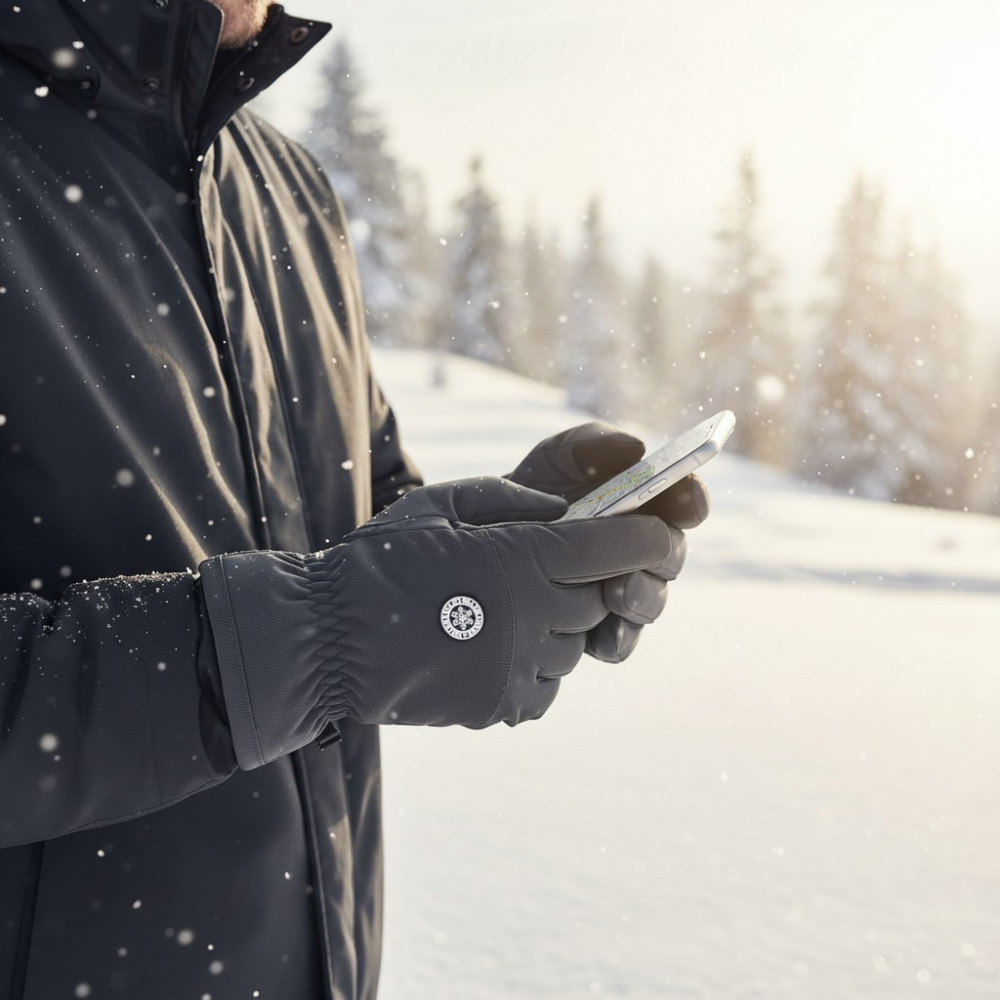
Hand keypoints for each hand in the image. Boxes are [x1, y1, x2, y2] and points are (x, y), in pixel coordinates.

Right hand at [200, 477, 676, 768]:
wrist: (326, 641)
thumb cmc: (379, 561)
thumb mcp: (441, 504)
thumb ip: (512, 500)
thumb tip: (564, 513)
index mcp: (517, 560)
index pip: (612, 550)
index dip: (647, 540)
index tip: (662, 534)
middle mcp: (529, 616)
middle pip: (599, 599)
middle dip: (591, 581)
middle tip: (554, 569)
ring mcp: (516, 668)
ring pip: (576, 646)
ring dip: (560, 624)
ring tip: (508, 609)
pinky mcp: (499, 705)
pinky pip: (547, 685)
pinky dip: (536, 664)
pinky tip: (493, 646)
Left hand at [507, 422, 709, 661]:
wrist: (480, 544)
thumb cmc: (527, 496)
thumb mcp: (552, 460)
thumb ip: (591, 444)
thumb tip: (636, 448)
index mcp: (640, 503)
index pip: (682, 500)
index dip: (692, 499)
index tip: (687, 502)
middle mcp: (639, 549)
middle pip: (673, 554)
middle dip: (664, 554)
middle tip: (648, 552)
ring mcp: (623, 592)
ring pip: (652, 602)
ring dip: (642, 597)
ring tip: (618, 594)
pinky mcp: (599, 631)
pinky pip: (621, 643)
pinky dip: (615, 639)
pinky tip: (599, 636)